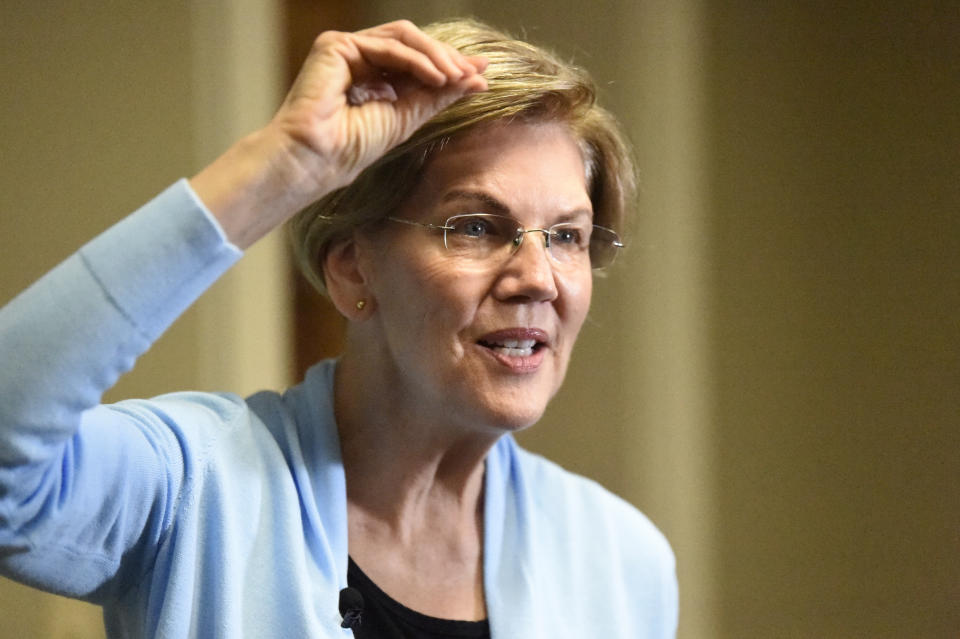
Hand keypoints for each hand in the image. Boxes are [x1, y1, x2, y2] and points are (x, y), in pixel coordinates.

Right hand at [275, 20, 487, 189]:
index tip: (480, 77)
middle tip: (474, 74)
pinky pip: (388, 45)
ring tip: (458, 76)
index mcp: (373, 79)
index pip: (417, 62)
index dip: (449, 66)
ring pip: (403, 38)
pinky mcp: (336, 45)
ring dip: (437, 56)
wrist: (317, 160)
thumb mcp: (406, 119)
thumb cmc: (350, 149)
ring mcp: (346, 50)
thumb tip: (476, 79)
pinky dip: (417, 60)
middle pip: (413, 44)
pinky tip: (438, 77)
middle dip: (447, 58)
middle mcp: (359, 60)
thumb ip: (436, 96)